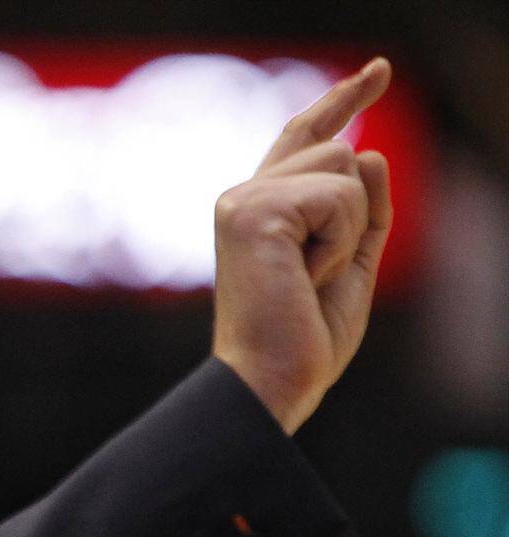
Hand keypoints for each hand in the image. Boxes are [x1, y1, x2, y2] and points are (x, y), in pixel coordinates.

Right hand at [211, 57, 393, 434]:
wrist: (271, 379)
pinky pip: (339, 196)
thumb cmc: (303, 338)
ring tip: (308, 276)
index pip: (305, 138)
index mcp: (260, 210)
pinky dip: (340, 242)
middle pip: (340, 152)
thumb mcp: (352, 265)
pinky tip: (305, 276)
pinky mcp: (253, 210)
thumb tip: (371, 153)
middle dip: (355, 215)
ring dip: (349, 230)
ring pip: (345, 167)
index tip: (378, 72)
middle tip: (314, 277)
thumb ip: (365, 212)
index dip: (342, 101)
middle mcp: (242, 197)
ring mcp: (243, 200)